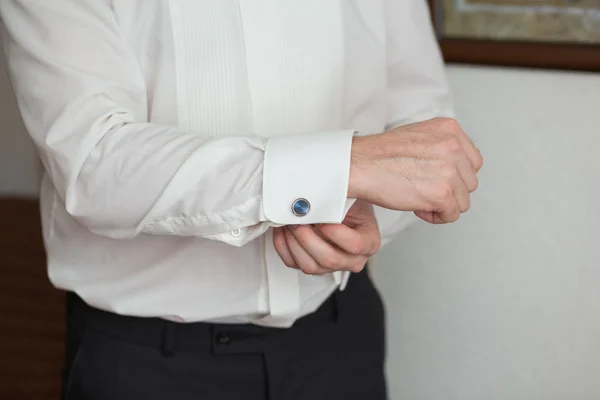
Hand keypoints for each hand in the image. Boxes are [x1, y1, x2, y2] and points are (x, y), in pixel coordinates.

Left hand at [273, 200, 380, 274]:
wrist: (339, 205)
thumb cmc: (348, 200)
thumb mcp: (352, 194)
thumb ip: (342, 193)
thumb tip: (321, 188)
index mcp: (369, 242)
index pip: (355, 245)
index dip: (335, 233)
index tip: (321, 219)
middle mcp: (353, 260)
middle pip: (329, 259)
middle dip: (308, 238)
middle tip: (298, 219)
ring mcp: (331, 266)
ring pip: (309, 266)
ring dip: (294, 243)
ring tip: (288, 222)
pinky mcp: (312, 265)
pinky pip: (293, 263)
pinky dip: (283, 246)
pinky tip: (282, 229)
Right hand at [348, 118, 482, 223]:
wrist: (359, 165)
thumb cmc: (379, 154)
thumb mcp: (417, 135)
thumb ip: (440, 146)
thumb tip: (453, 168)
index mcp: (449, 129)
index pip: (472, 161)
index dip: (455, 176)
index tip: (437, 180)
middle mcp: (454, 147)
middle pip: (469, 182)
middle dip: (449, 191)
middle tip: (424, 191)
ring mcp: (450, 171)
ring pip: (463, 201)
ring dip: (443, 205)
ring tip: (419, 199)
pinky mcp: (443, 193)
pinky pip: (452, 215)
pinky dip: (436, 217)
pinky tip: (418, 208)